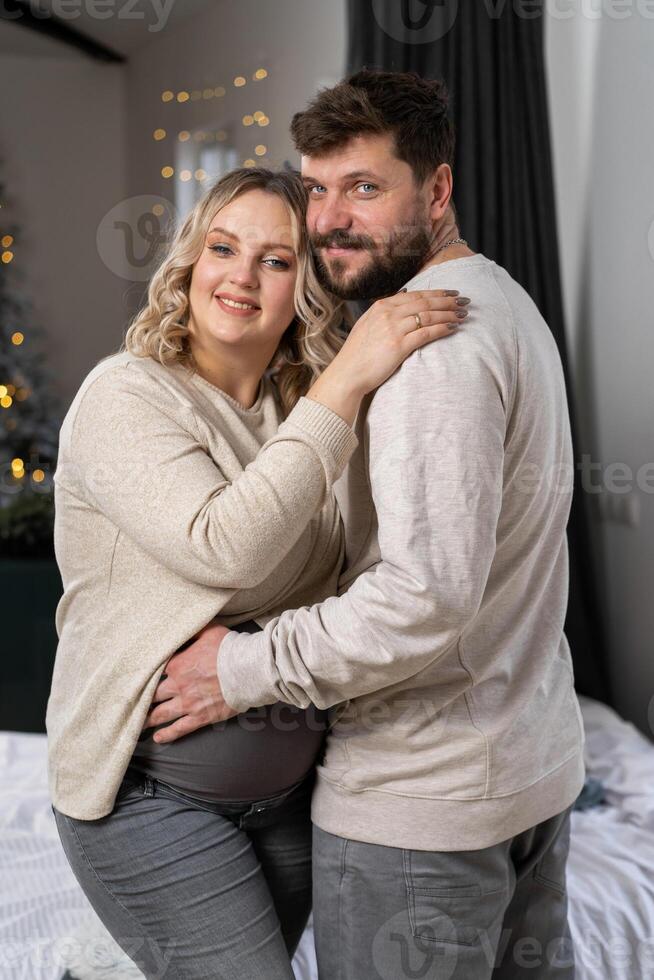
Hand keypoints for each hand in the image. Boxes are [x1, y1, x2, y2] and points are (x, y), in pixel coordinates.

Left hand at [143, 621, 237, 742]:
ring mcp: (188, 703)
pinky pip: (179, 728)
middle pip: (152, 696)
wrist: (248, 670)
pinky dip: (167, 734)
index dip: (144, 676)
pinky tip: (158, 737)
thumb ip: (193, 629)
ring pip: (161, 715)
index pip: (153, 671)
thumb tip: (185, 625)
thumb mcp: (210, 630)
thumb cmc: (230, 649)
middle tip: (129, 705)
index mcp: (177, 665)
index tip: (134, 680)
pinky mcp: (200, 717)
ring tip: (137, 725)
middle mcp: (178, 686)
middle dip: (141, 700)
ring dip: (148, 720)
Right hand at [306, 289, 468, 424]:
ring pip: (428, 315)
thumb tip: (404, 295)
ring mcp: (393, 328)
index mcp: (381, 306)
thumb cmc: (358, 354)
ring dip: (449, 314)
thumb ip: (385, 311)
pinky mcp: (398, 345)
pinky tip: (453, 328)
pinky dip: (442, 328)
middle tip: (465, 301)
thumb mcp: (368, 324)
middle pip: (425, 302)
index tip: (451, 294)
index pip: (415, 295)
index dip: (436, 293)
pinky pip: (426, 333)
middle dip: (448, 301)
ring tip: (463, 315)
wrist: (347, 374)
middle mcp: (388, 314)